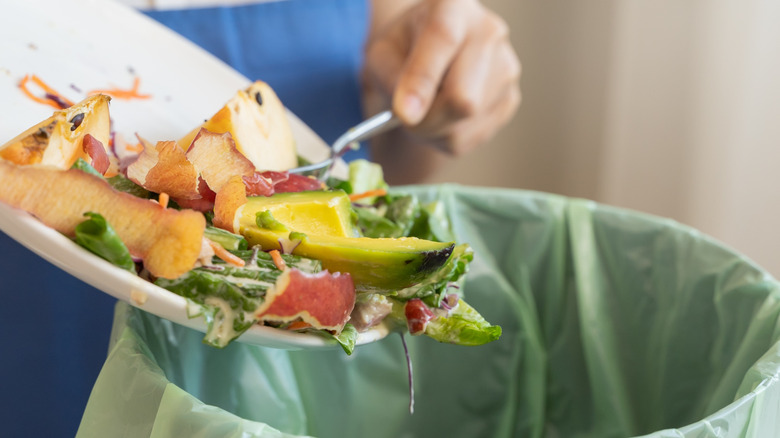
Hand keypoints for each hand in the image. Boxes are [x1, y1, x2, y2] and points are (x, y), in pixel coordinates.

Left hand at [363, 0, 520, 164]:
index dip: (422, 81)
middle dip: (426, 121)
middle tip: (403, 120)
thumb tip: (409, 112)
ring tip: (423, 111)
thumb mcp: (383, 53)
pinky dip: (447, 137)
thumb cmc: (405, 50)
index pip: (443, 40)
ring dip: (433, 130)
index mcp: (453, 7)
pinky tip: (442, 117)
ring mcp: (506, 67)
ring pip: (465, 123)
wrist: (434, 56)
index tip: (404, 114)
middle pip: (462, 97)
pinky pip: (471, 137)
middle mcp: (488, 32)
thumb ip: (390, 76)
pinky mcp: (510, 99)